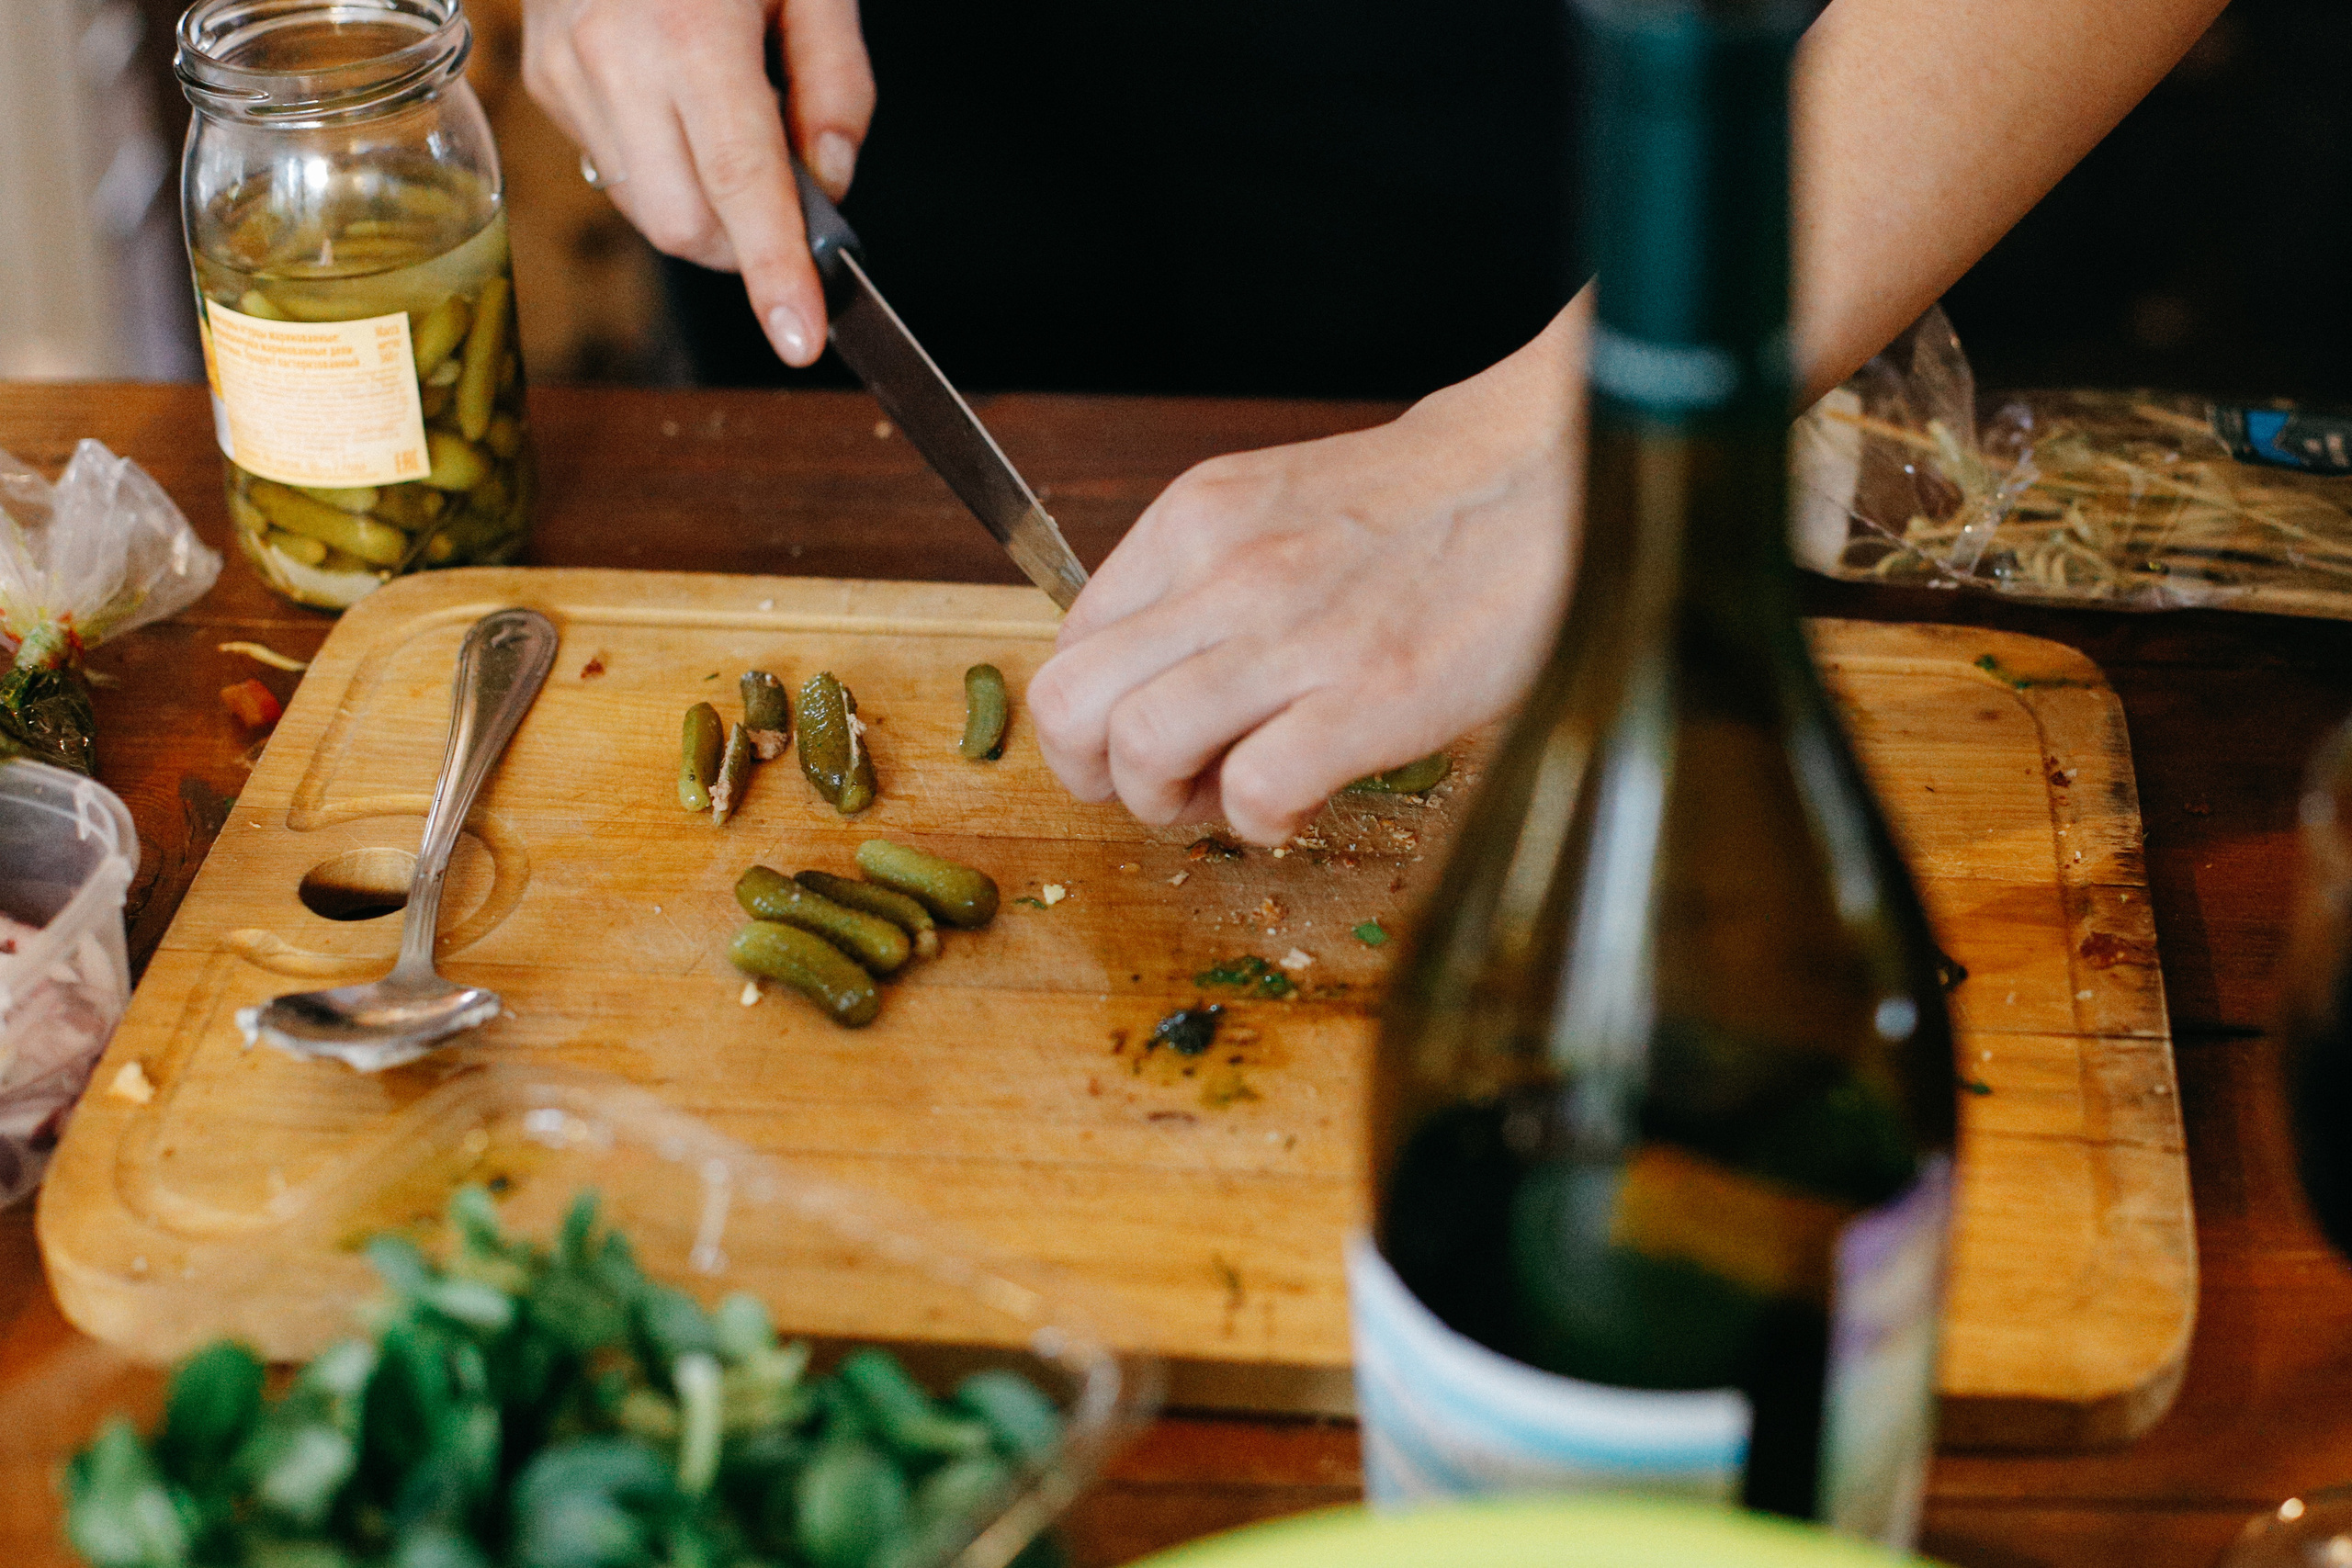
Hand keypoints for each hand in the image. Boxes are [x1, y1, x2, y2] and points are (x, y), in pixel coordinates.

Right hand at [521, 0, 872, 367]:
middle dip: (747, 247)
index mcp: (691, 33)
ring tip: (734, 132)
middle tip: (792, 210)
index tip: (801, 339)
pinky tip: (680, 110)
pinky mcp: (542, 77)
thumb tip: (830, 187)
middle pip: (686, 226)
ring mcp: (565, 70)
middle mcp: (614, 58)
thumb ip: (836, 87)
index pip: (742, 190)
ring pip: (645, 210)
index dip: (775, 276)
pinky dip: (662, 168)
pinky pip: (612, 166)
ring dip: (706, 211)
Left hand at [1029, 294, 1591, 845]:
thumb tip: (1154, 676)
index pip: (1067, 646)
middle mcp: (1224, 570)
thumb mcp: (1276, 510)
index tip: (1144, 739)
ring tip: (1232, 792)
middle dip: (1100, 776)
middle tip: (1168, 784)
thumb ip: (1202, 581)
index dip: (1092, 721)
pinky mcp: (1369, 696)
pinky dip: (1263, 820)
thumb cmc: (1427, 508)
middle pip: (1069, 704)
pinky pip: (1254, 793)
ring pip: (1137, 749)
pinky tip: (1306, 797)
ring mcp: (1292, 635)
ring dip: (1168, 804)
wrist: (1550, 475)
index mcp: (1193, 521)